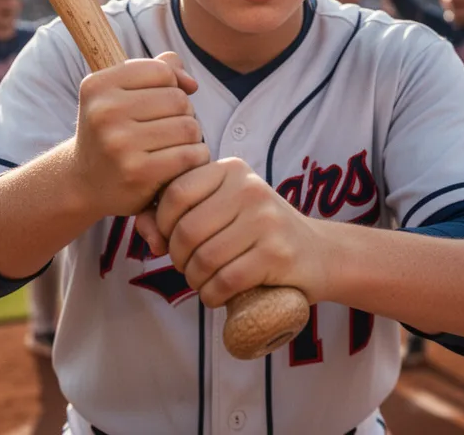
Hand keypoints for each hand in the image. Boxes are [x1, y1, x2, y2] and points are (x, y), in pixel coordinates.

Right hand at [71, 52, 209, 219]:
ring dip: (192, 138)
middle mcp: (104, 112)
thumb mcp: (121, 94)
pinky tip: (182, 165)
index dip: (170, 86)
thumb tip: (192, 84)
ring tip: (175, 146)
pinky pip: (190, 155)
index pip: (162, 70)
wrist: (84, 185)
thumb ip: (159, 70)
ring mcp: (119, 143)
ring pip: (189, 127)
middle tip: (169, 130)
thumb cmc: (113, 131)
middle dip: (184, 114)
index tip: (158, 105)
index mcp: (98, 86)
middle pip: (179, 99)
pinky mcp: (137, 172)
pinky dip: (196, 158)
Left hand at [138, 157, 327, 307]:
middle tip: (189, 268)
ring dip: (195, 281)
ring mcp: (266, 220)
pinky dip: (213, 295)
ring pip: (203, 259)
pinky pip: (225, 280)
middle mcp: (249, 188)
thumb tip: (144, 229)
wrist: (319, 254)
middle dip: (178, 259)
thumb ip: (178, 213)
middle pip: (186, 231)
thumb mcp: (221, 210)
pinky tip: (219, 295)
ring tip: (204, 282)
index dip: (163, 225)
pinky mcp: (277, 254)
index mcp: (231, 169)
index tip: (173, 241)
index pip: (175, 193)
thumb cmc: (258, 232)